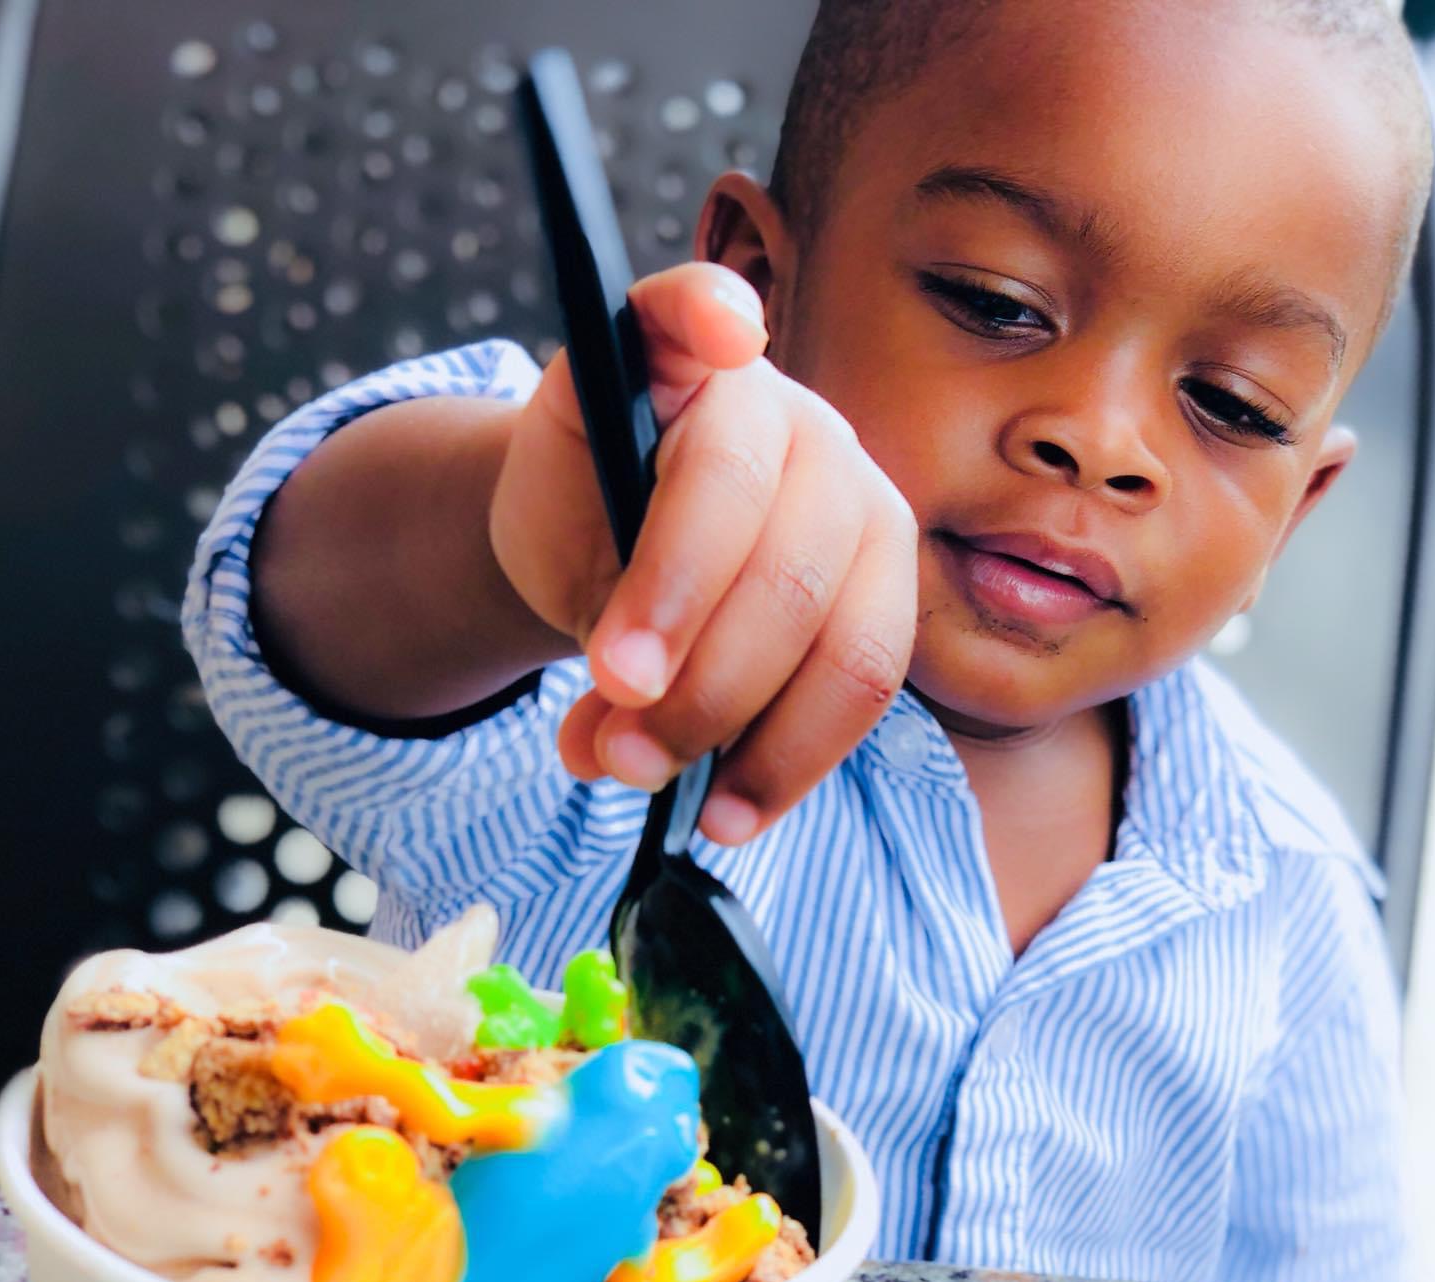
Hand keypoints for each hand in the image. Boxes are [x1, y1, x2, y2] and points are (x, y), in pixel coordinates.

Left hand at [489, 262, 917, 844]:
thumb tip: (617, 703)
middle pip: (776, 550)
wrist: (621, 547)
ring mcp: (864, 507)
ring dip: (736, 728)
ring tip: (640, 776)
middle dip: (692, 662)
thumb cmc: (583, 508)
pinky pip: (862, 692)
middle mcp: (803, 421)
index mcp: (696, 363)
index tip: (720, 334)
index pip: (700, 328)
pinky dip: (787, 764)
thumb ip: (565, 563)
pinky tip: (725, 811)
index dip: (711, 319)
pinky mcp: (889, 596)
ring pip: (840, 638)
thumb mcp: (545, 503)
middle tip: (609, 739)